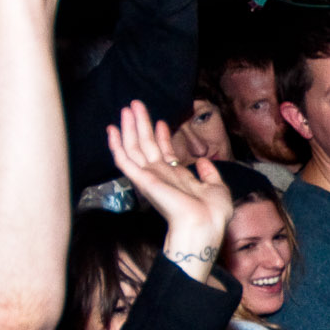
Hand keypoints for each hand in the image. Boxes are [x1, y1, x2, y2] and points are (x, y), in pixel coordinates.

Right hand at [106, 100, 235, 278]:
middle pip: (147, 145)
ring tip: (126, 108)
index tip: (162, 122)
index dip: (162, 137)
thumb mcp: (217, 187)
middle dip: (141, 124)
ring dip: (129, 127)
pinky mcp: (142, 180)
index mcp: (177, 178)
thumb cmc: (213, 213)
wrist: (205, 224)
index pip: (165, 153)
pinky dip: (116, 144)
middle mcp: (161, 176)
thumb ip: (210, 173)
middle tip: (136, 105)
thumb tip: (203, 161)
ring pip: (134, 148)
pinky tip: (112, 130)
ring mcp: (150, 177)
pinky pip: (124, 160)